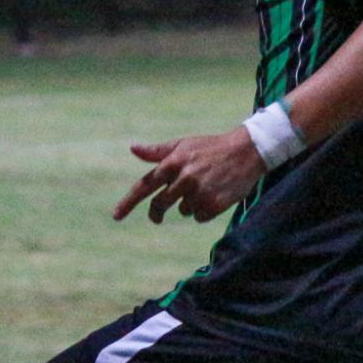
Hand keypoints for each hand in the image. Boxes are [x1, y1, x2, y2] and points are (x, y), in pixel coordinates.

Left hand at [113, 129, 264, 223]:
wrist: (247, 151)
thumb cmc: (211, 148)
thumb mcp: (184, 145)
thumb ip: (158, 152)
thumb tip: (133, 148)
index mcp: (172, 162)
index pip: (144, 186)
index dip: (128, 202)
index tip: (116, 216)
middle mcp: (183, 178)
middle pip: (160, 205)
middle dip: (157, 212)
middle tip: (157, 217)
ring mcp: (198, 192)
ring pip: (182, 211)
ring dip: (189, 204)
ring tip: (205, 187)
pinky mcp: (213, 205)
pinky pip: (199, 217)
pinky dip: (204, 210)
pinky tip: (216, 196)